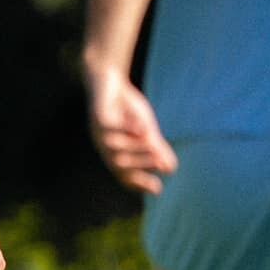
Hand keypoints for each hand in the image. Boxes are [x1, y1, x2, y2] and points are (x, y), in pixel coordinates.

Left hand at [87, 68, 176, 194]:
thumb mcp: (145, 130)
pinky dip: (127, 128)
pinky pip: (111, 125)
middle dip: (140, 165)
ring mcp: (99, 131)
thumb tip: (171, 169)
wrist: (109, 80)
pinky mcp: (98, 115)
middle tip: (160, 162)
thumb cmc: (126, 108)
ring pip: (115, 146)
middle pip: (119, 163)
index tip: (157, 189)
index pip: (124, 175)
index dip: (139, 184)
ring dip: (134, 147)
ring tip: (153, 144)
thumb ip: (156, 148)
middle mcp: (104, 146)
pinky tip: (142, 128)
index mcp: (115, 153)